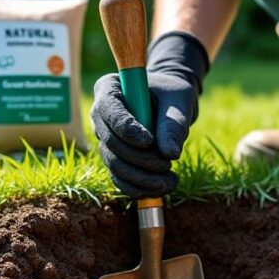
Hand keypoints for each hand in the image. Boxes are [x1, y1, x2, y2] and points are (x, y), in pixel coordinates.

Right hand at [91, 32, 208, 198]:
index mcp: (110, 88)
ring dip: (141, 178)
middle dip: (139, 159)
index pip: (108, 110)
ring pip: (114, 164)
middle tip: (167, 164)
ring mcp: (105, 138)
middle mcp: (101, 115)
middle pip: (110, 142)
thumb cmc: (172, 94)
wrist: (171, 103)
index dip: (126, 129)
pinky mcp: (114, 156)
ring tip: (170, 181)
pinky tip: (159, 190)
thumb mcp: (177, 102)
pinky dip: (137, 187)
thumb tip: (170, 154)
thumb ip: (172, 123)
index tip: (149, 141)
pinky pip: (118, 177)